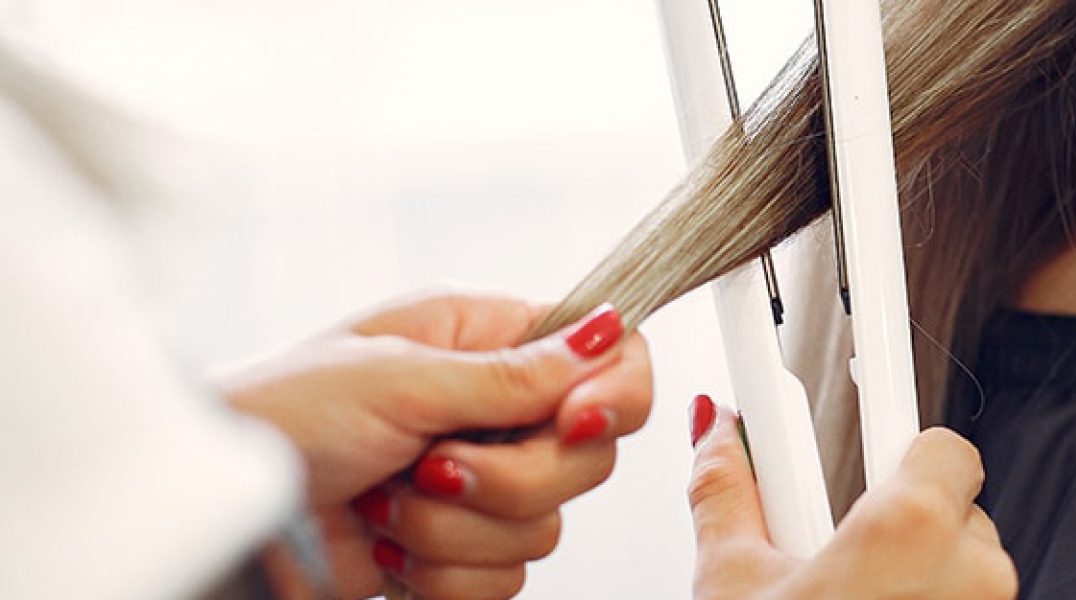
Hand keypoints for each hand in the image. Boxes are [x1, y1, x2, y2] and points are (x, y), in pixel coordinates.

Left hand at [215, 289, 652, 597]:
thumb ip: (513, 373)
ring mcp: (479, 483)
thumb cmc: (280, 417)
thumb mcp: (399, 379)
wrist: (226, 519)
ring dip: (457, 531)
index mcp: (486, 340)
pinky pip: (505, 580)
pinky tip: (386, 544)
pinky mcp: (457, 550)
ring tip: (386, 503)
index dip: (613, 395)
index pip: (612, 358)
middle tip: (434, 466)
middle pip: (589, 457)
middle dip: (510, 479)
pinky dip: (442, 575)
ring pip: (545, 528)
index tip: (574, 421)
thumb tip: (609, 332)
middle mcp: (493, 409)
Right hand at [686, 398, 1016, 598]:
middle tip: (836, 554)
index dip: (894, 427)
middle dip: (894, 517)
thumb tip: (715, 433)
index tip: (887, 374)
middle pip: (948, 502)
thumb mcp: (733, 585)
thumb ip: (725, 491)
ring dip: (917, 570)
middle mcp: (975, 571)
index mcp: (910, 530)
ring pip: (966, 559)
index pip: (936, 439)